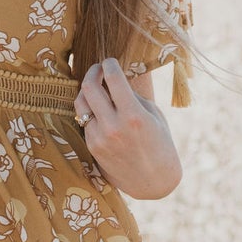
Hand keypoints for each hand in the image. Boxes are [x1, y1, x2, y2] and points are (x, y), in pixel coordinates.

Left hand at [73, 58, 182, 199]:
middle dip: (93, 72)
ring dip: (87, 90)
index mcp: (133, 116)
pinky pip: (84, 120)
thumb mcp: (153, 116)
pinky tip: (99, 108)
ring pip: (81, 103)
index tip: (110, 61)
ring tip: (97, 87)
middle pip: (89, 87)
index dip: (109, 64)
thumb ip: (132, 97)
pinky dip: (90, 110)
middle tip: (99, 69)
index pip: (113, 78)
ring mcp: (100, 138)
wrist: (153, 181)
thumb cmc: (160, 144)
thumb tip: (113, 79)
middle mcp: (114, 126)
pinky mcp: (92, 147)